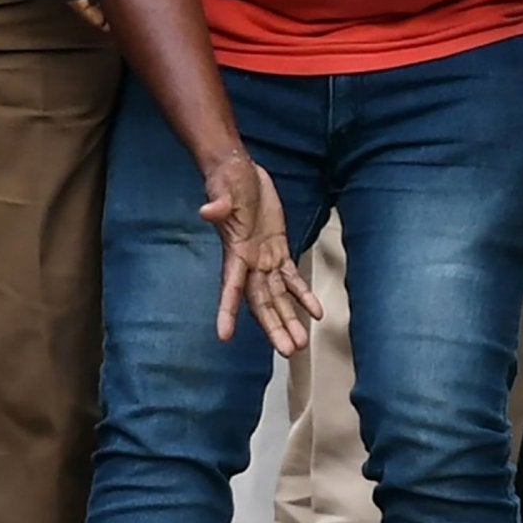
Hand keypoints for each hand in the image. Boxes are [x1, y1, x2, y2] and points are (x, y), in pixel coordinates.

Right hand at [199, 152, 320, 354]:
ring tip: (300, 344)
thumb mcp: (223, 189)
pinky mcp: (277, 249)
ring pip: (278, 297)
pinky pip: (292, 278)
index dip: (227, 311)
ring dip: (289, 320)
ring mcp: (264, 259)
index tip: (224, 336)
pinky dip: (303, 296)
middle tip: (287, 351)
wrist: (239, 171)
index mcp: (236, 252)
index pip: (231, 287)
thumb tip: (207, 211)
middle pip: (262, 302)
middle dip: (274, 327)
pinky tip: (315, 312)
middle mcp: (249, 263)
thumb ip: (218, 203)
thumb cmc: (227, 179)